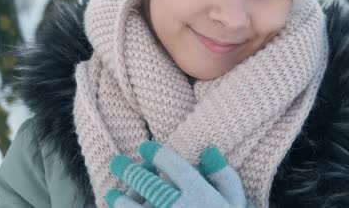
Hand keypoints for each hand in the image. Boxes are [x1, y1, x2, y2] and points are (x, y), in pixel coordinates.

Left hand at [105, 141, 254, 207]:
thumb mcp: (237, 204)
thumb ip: (225, 177)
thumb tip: (208, 149)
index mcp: (201, 197)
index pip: (175, 167)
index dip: (157, 154)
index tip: (144, 146)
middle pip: (149, 185)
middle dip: (130, 171)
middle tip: (116, 162)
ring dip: (120, 201)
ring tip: (112, 194)